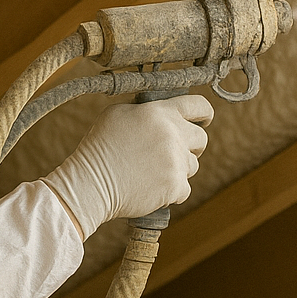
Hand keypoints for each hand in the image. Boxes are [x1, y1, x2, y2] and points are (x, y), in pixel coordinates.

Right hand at [43, 94, 212, 236]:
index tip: (204, 120)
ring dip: (178, 169)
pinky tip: (151, 188)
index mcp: (160, 112)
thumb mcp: (118, 114)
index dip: (205, 114)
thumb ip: (146, 110)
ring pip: (192, 166)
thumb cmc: (100, 148)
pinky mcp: (176, 186)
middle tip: (172, 152)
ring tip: (152, 172)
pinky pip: (184, 189)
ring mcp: (176, 161)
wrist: (91, 183)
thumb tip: (161, 112)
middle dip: (191, 146)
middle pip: (201, 138)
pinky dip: (171, 192)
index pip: (199, 105)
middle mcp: (173, 134)